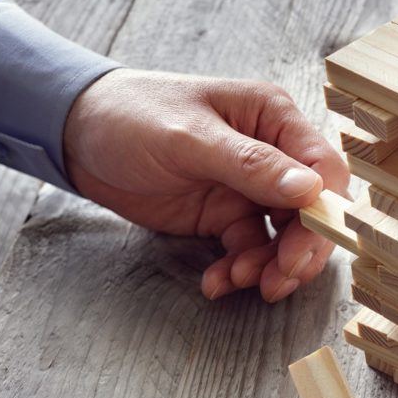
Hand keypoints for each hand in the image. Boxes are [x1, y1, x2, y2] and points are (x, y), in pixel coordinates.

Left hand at [64, 69, 349, 301]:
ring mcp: (250, 188)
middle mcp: (271, 154)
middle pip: (310, 211)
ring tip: (237, 280)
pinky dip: (238, 271)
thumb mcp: (188, 138)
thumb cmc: (130, 115)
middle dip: (298, 251)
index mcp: (272, 118)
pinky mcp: (226, 215)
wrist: (74, 135)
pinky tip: (216, 282)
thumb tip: (310, 190)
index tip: (301, 250)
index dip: (323, 213)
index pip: (323, 169)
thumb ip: (250, 165)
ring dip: (268, 266)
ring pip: (284, 237)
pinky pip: (248, 249)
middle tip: (277, 281)